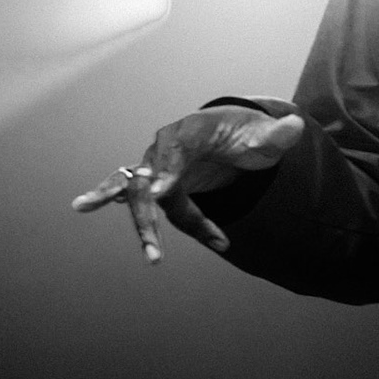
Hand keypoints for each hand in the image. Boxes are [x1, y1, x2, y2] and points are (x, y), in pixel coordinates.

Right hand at [72, 105, 305, 262]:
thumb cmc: (245, 135)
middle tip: (155, 252)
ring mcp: (156, 163)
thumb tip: (296, 126)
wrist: (229, 134)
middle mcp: (166, 145)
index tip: (163, 193)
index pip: (177, 151)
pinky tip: (82, 204)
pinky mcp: (152, 180)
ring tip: (82, 207)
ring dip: (122, 210)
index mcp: (192, 131)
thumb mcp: (264, 137)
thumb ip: (277, 136)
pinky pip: (128, 191)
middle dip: (151, 216)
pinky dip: (105, 195)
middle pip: (151, 180)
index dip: (170, 172)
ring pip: (135, 190)